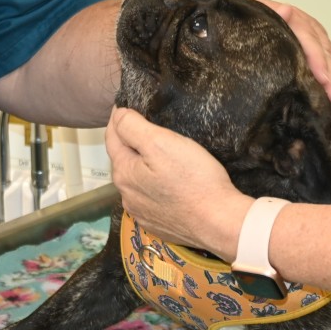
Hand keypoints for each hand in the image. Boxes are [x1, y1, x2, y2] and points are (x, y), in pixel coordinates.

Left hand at [105, 107, 252, 259]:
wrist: (218, 222)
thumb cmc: (193, 179)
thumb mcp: (162, 142)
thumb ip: (133, 127)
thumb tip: (118, 115)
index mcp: (124, 173)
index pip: (112, 137)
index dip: (119, 118)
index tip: (127, 105)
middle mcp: (127, 195)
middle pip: (124, 160)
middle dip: (131, 142)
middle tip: (148, 126)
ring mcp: (142, 213)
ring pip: (137, 180)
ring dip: (143, 166)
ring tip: (161, 155)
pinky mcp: (158, 224)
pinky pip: (151, 199)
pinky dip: (155, 186)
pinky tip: (169, 183)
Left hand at [256, 0, 330, 104]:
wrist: (247, 16)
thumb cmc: (250, 18)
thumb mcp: (255, 12)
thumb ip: (268, 11)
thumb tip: (286, 10)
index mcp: (296, 20)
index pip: (310, 40)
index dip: (318, 59)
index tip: (323, 78)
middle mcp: (311, 29)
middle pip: (327, 53)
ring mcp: (319, 41)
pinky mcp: (322, 52)